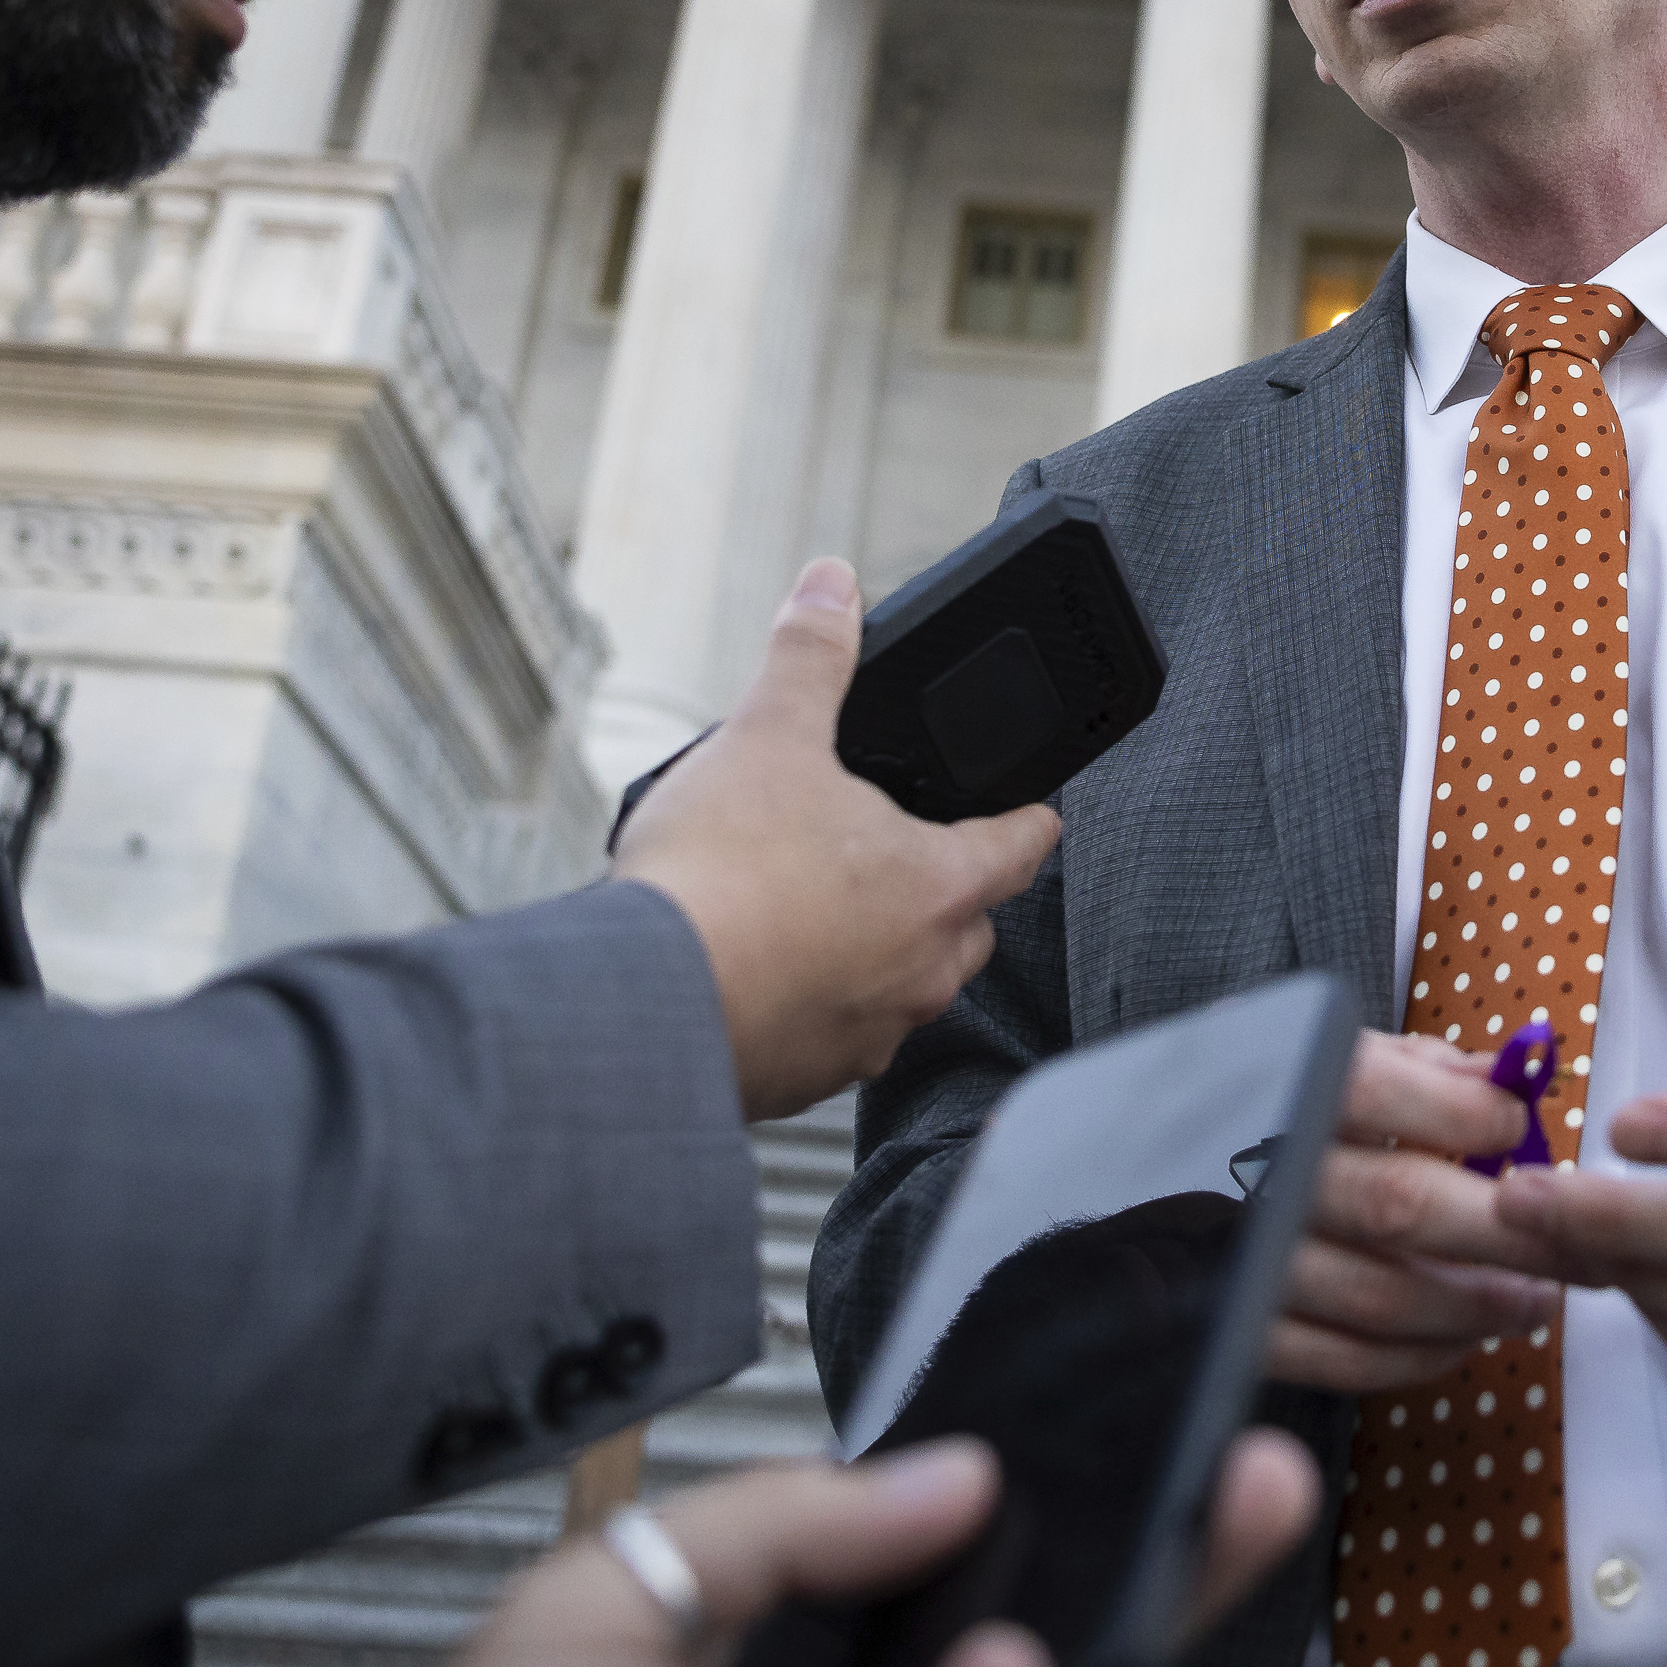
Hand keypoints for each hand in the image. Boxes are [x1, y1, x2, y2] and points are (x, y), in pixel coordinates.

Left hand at [427, 1431, 1322, 1666]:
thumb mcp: (610, 1598)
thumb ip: (781, 1520)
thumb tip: (963, 1472)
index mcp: (810, 1666)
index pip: (970, 1580)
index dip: (1072, 1508)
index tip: (1160, 1423)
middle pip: (1053, 1651)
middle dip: (1165, 1565)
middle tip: (1250, 1476)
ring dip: (1114, 1641)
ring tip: (1149, 1555)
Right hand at [613, 561, 1060, 1120]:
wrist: (636, 1003)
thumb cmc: (717, 879)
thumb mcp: (765, 736)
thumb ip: (810, 656)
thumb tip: (834, 586)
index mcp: (938, 885)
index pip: (1023, 844)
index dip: (1028, 815)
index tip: (1029, 806)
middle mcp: (922, 972)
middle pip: (967, 922)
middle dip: (942, 886)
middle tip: (891, 847)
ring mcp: (866, 1035)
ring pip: (903, 985)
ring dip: (876, 949)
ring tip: (814, 908)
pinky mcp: (802, 1080)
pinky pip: (835, 1036)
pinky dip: (813, 1002)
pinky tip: (761, 970)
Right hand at [1267, 1030, 1563, 1392]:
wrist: (1150, 1173)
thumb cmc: (1269, 1104)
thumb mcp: (1330, 1057)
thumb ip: (1420, 1065)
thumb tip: (1515, 1078)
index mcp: (1278, 1085)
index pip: (1377, 1089)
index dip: (1466, 1113)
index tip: (1522, 1128)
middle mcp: (1258, 1174)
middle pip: (1400, 1206)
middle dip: (1512, 1231)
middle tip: (1584, 1244)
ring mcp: (1249, 1260)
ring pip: (1383, 1298)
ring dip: (1478, 1305)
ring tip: (1539, 1300)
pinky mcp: (1245, 1328)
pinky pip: (1344, 1361)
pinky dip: (1421, 1356)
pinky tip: (1468, 1336)